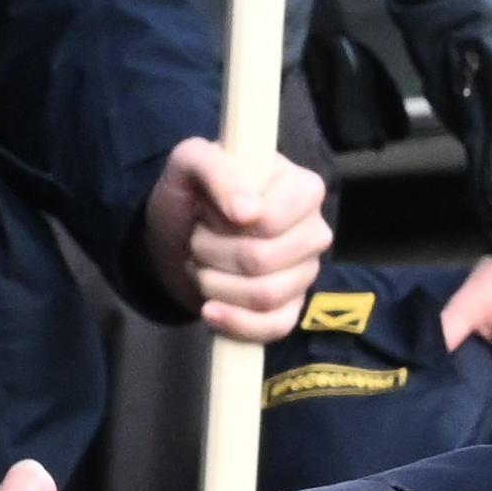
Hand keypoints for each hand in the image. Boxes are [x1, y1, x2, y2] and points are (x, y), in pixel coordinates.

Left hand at [145, 136, 331, 340]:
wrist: (177, 238)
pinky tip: (210, 310)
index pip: (272, 220)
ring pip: (265, 296)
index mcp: (302, 187)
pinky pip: (274, 328)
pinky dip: (234, 322)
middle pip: (264, 260)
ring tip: (202, 266)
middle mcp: (313, 230)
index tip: (209, 212)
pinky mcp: (290, 309)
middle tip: (198, 240)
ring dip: (215, 285)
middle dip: (213, 254)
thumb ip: (216, 170)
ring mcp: (305, 273)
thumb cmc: (191, 192)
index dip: (229, 223)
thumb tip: (247, 212)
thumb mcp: (189, 162)